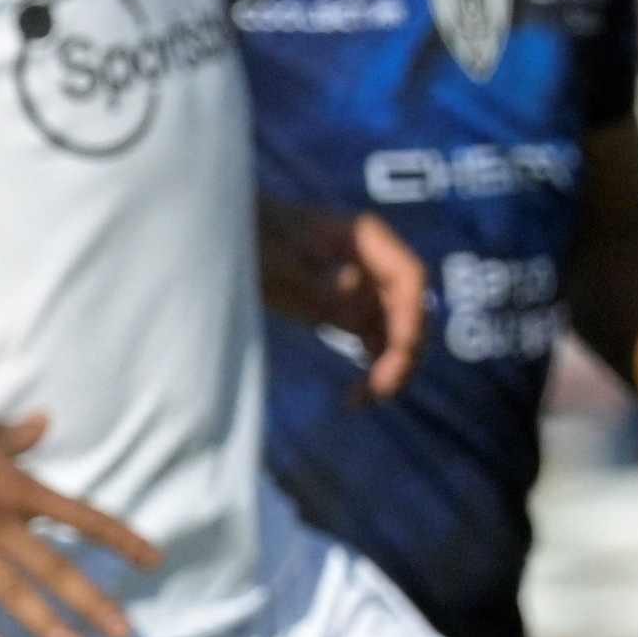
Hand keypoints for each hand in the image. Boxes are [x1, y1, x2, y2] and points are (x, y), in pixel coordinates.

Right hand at [0, 379, 158, 636]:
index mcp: (16, 485)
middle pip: (54, 566)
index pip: (81, 516)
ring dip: (46, 624)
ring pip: (13, 590)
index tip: (152, 561)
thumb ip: (13, 438)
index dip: (119, 540)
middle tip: (123, 633)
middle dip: (92, 601)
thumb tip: (44, 423)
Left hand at [261, 201, 422, 399]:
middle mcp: (374, 263)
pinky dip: (370, 368)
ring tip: (362, 400)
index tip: (397, 355)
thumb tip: (355, 293)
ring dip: (390, 367)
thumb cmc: (249, 237)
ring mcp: (364, 288)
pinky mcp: (346, 311)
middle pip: (409, 309)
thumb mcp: (275, 259)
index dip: (411, 318)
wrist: (226, 238)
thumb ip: (314, 279)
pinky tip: (354, 397)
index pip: (409, 277)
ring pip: (395, 332)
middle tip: (380, 390)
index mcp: (366, 238)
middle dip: (403, 351)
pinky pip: (373, 342)